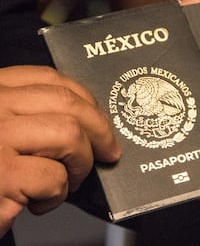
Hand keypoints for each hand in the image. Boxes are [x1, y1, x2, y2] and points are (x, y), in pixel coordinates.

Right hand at [0, 65, 120, 236]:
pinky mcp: (0, 176)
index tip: (99, 119)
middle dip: (100, 131)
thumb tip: (83, 124)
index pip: (49, 78)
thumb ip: (29, 116)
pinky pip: (53, 178)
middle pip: (68, 103)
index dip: (85, 99)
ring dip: (80, 165)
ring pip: (69, 136)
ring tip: (68, 182)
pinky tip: (38, 203)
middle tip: (108, 152)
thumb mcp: (1, 127)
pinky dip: (57, 196)